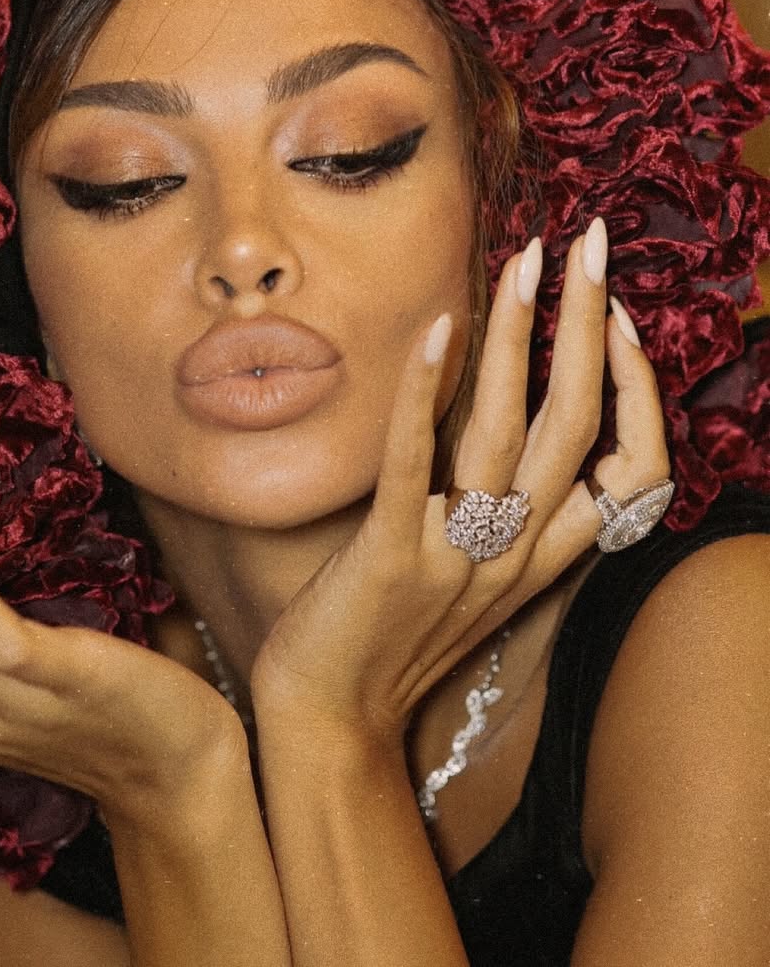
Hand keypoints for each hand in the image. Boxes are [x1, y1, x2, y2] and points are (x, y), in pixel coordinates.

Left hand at [250, 218, 669, 745]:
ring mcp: (455, 556)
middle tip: (590, 245)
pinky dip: (427, 391)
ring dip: (522, 337)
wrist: (329, 723)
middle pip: (580, 428)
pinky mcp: (389, 555)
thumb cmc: (391, 636)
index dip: (638, 392)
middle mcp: (516, 555)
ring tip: (527, 261)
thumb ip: (503, 507)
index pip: (637, 471)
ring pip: (511, 433)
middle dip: (591, 327)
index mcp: (544, 559)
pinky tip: (436, 327)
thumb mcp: (473, 574)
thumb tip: (505, 412)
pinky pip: (416, 461)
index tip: (616, 318)